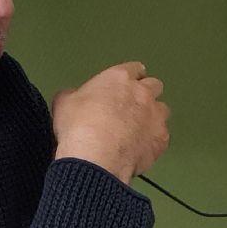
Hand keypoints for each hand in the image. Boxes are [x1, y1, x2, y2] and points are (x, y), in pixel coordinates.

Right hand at [52, 62, 170, 184]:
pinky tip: (139, 150)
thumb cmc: (78, 127)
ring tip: (137, 131)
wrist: (96, 159)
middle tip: (131, 109)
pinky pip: (161, 136)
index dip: (130, 77)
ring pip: (162, 110)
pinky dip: (153, 141)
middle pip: (154, 86)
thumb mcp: (64, 104)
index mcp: (120, 78)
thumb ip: (72, 95)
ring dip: (152, 117)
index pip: (134, 68)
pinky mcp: (161, 139)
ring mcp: (156, 116)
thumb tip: (72, 96)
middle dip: (145, 94)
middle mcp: (143, 93)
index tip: (125, 87)